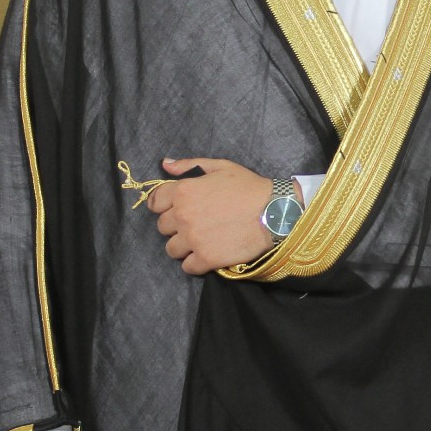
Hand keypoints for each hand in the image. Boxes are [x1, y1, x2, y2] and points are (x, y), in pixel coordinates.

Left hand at [146, 157, 275, 274]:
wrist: (275, 212)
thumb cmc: (248, 187)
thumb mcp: (220, 167)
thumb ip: (189, 165)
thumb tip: (165, 164)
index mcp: (183, 191)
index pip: (155, 203)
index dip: (164, 206)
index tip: (177, 209)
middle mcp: (183, 215)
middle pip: (162, 227)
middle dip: (176, 226)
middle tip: (196, 224)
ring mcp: (193, 239)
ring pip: (172, 249)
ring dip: (183, 247)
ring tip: (201, 241)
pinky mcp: (206, 258)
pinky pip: (187, 267)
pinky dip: (195, 263)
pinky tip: (209, 254)